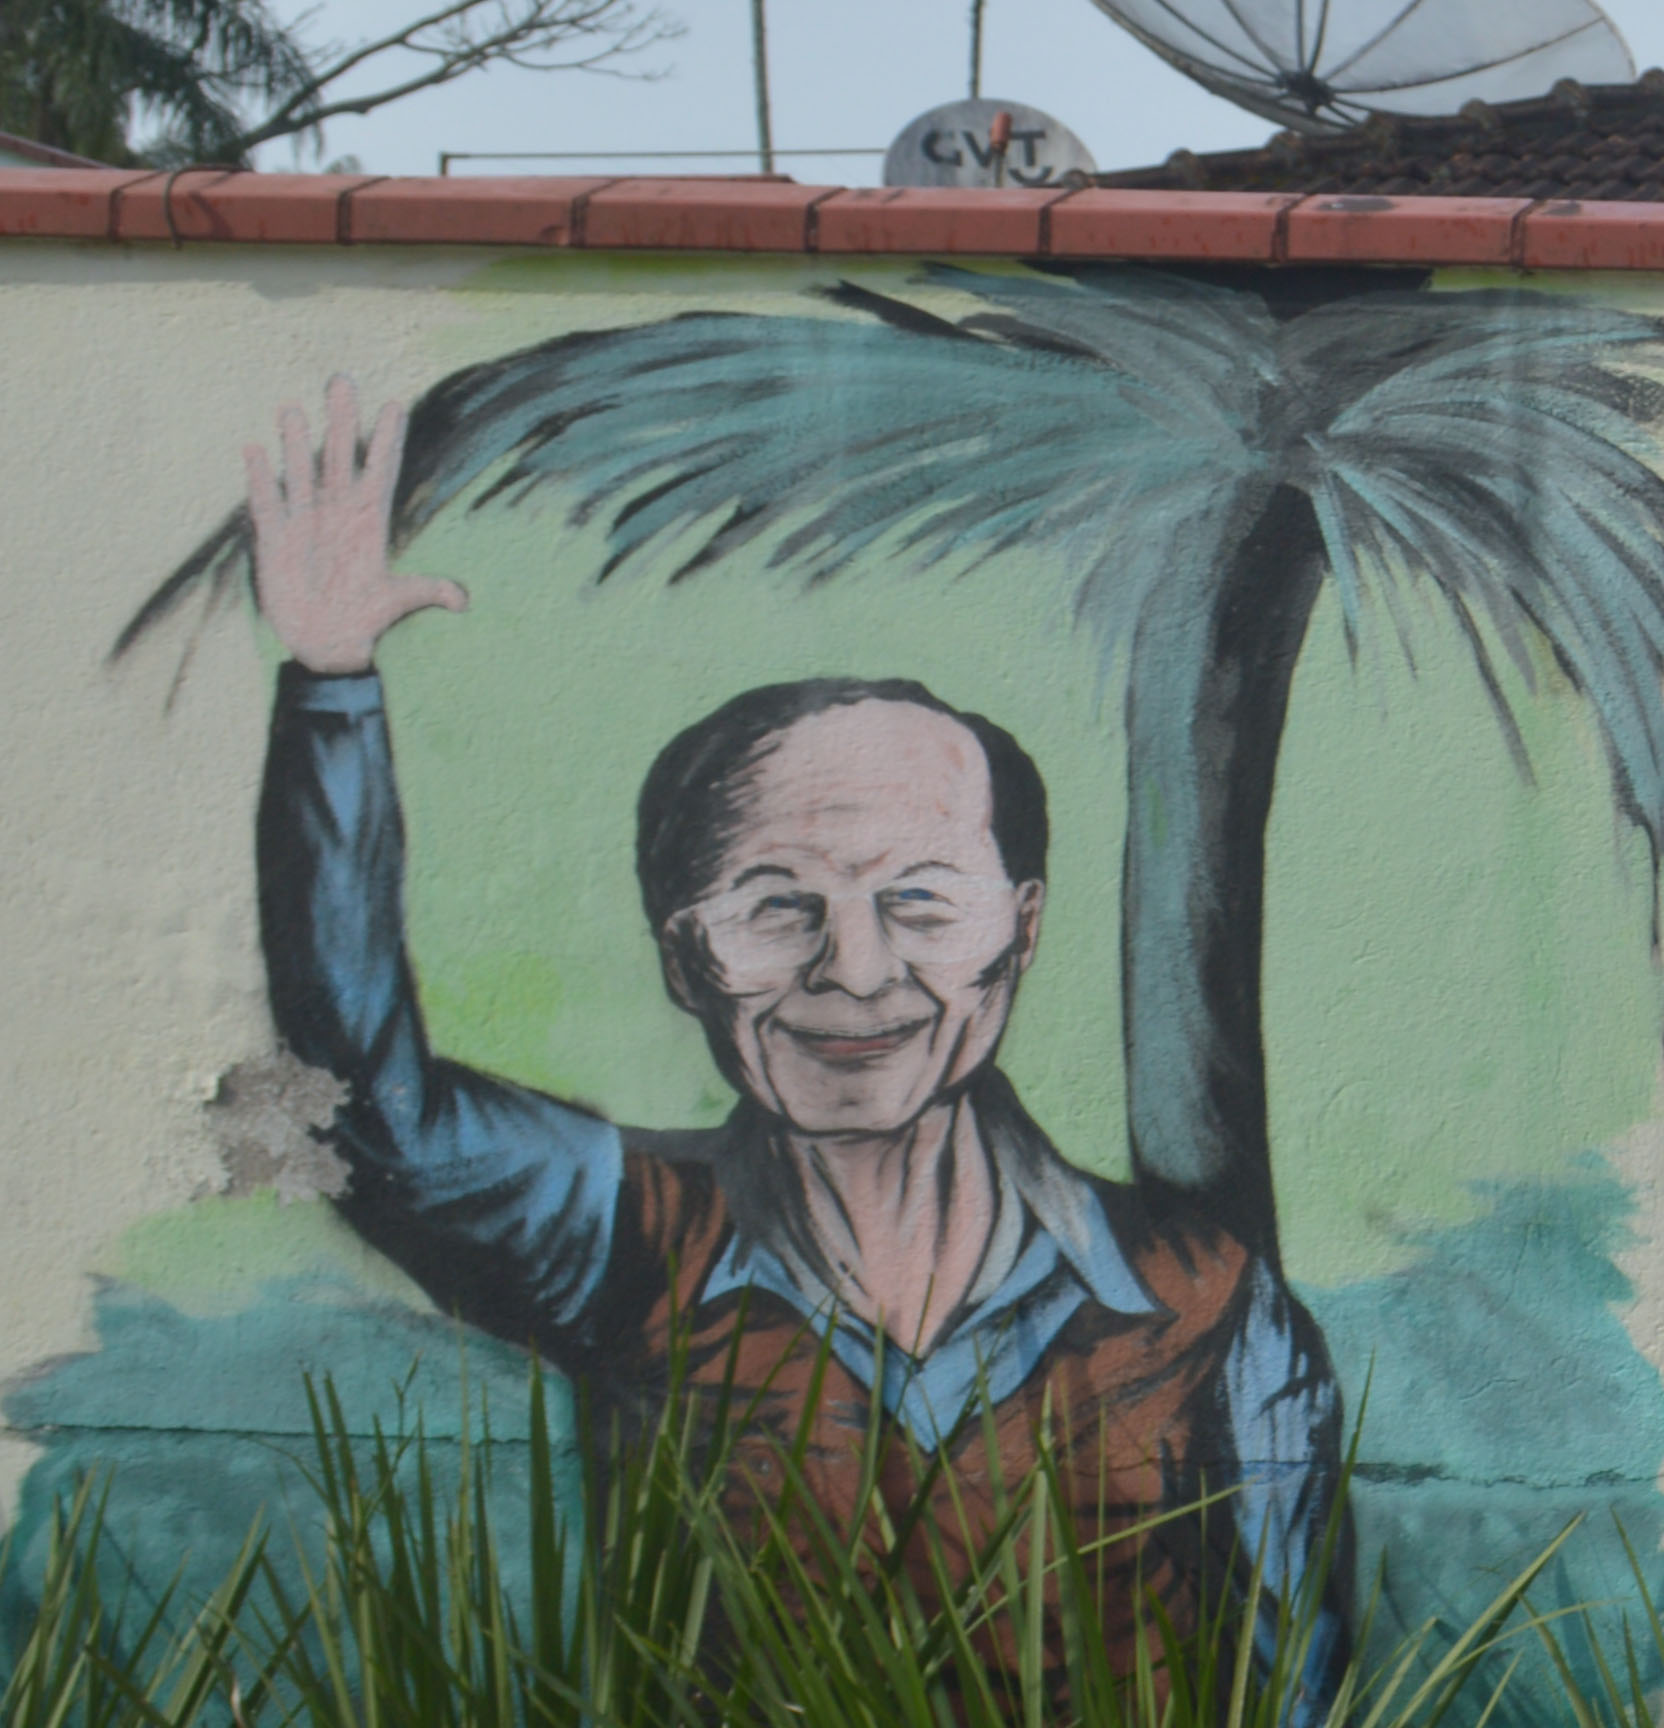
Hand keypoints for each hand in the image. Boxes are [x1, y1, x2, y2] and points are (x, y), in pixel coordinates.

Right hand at [245, 375, 466, 674]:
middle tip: (341, 380)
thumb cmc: (364, 621)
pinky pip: (266, 504)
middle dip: (340, 421)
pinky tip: (255, 450)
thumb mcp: (397, 604)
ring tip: (294, 409)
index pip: (380, 471)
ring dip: (296, 444)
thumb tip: (463, 600)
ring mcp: (305, 523)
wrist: (324, 645)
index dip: (386, 440)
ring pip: (300, 473)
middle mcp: (337, 513)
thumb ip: (428, 592)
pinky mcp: (276, 541)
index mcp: (369, 523)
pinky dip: (259, 480)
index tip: (395, 404)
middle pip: (338, 458)